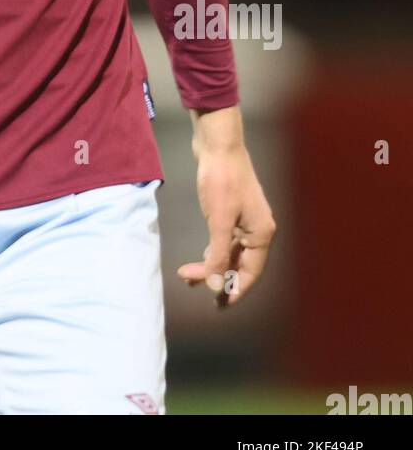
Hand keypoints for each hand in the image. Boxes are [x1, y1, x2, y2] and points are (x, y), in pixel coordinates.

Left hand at [177, 143, 276, 307]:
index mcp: (261, 234)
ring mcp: (245, 220)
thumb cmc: (221, 181)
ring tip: (188, 275)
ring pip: (230, 252)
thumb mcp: (219, 220)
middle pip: (239, 263)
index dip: (236, 290)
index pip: (251, 272)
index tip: (219, 305)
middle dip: (218, 276)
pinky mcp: (232, 211)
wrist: (217, 145)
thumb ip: (218, 255)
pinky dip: (212, 249)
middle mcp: (257, 229)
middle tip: (194, 285)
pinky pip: (224, 239)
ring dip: (212, 264)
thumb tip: (217, 285)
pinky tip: (200, 257)